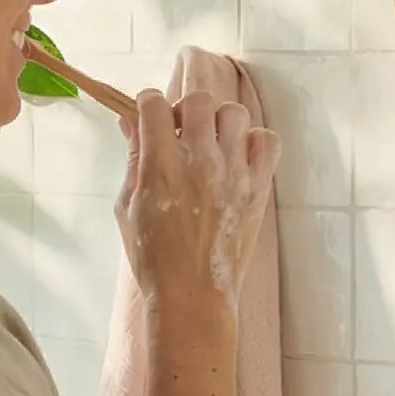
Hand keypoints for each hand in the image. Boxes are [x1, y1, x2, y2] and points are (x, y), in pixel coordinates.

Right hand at [115, 83, 279, 310]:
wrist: (192, 296)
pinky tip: (237, 158)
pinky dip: (253, 142)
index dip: (147, 104)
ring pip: (233, 113)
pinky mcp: (257, 188)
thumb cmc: (153, 258)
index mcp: (161, 166)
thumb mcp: (128, 206)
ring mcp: (233, 173)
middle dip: (184, 110)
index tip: (149, 116)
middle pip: (197, 100)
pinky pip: (267, 141)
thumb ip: (133, 158)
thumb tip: (130, 121)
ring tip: (210, 146)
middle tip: (180, 133)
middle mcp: (200, 162)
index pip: (154, 104)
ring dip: (218, 123)